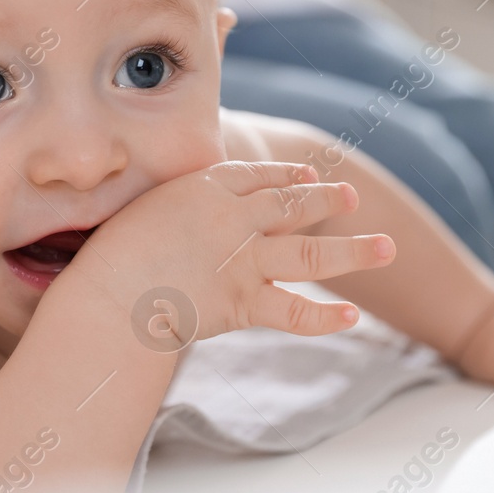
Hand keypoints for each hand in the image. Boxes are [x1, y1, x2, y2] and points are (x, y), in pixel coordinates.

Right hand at [77, 161, 396, 347]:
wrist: (110, 294)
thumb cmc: (107, 254)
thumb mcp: (138, 208)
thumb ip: (170, 206)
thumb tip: (175, 213)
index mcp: (204, 188)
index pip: (255, 176)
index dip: (284, 176)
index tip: (304, 175)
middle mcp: (233, 219)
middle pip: (291, 205)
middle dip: (326, 200)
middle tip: (350, 197)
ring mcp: (243, 261)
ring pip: (310, 254)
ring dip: (353, 251)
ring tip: (385, 247)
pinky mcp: (243, 303)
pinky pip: (294, 312)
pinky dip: (325, 317)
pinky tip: (352, 316)